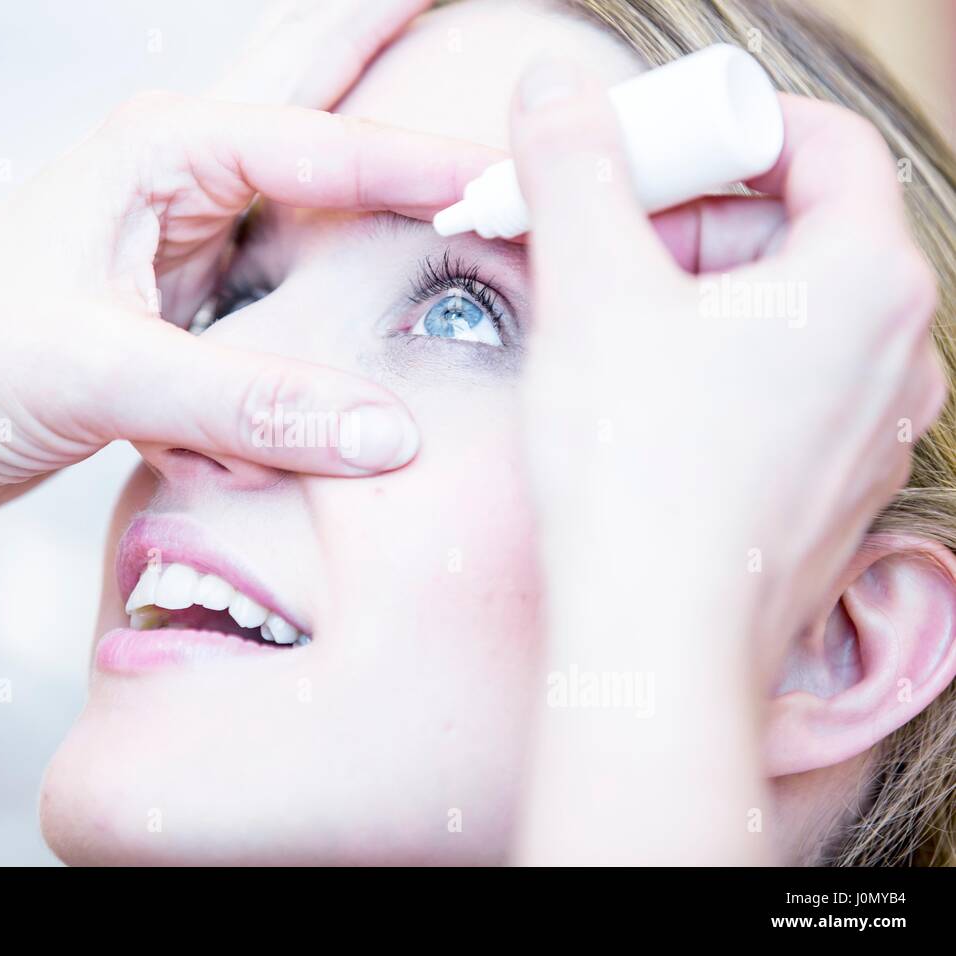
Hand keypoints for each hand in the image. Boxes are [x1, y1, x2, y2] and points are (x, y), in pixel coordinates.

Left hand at [0, 0, 494, 676]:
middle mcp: (181, 178)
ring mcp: (183, 243)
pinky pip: (283, 289)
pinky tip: (377, 287)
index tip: (523, 177)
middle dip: (391, 36)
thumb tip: (388, 433)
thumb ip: (250, 402)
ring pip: (308, 191)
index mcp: (164, 150)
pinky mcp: (178, 313)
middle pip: (317, 88)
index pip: (333, 142)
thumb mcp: (102, 372)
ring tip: (458, 135)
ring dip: (375, 164)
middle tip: (472, 1)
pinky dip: (332, 286)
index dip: (431, 164)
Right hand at [507, 61, 942, 863]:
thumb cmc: (637, 472)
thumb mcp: (590, 288)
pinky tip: (638, 397)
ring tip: (605, 319)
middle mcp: (897, 356)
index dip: (726, 127)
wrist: (651, 643)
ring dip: (698, 293)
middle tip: (601, 234)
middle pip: (801, 231)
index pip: (823, 145)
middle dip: (692, 216)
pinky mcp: (828, 489)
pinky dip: (715, 364)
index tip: (645, 146)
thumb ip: (575, 168)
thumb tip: (551, 91)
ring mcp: (869, 432)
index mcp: (867, 283)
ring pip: (789, 317)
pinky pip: (782, 389)